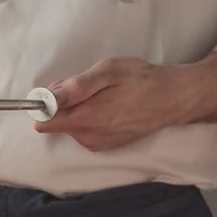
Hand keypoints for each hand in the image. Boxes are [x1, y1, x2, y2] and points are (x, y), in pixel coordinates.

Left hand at [35, 58, 191, 150]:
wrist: (173, 98)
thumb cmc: (142, 80)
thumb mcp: (108, 71)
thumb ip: (76, 85)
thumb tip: (49, 97)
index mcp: (84, 119)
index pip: (43, 120)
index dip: (45, 103)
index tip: (57, 91)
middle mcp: (87, 137)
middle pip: (56, 120)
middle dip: (64, 103)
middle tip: (88, 87)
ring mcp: (96, 143)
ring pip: (70, 124)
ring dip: (79, 109)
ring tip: (104, 95)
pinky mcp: (104, 145)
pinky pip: (84, 129)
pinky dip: (90, 116)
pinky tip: (109, 106)